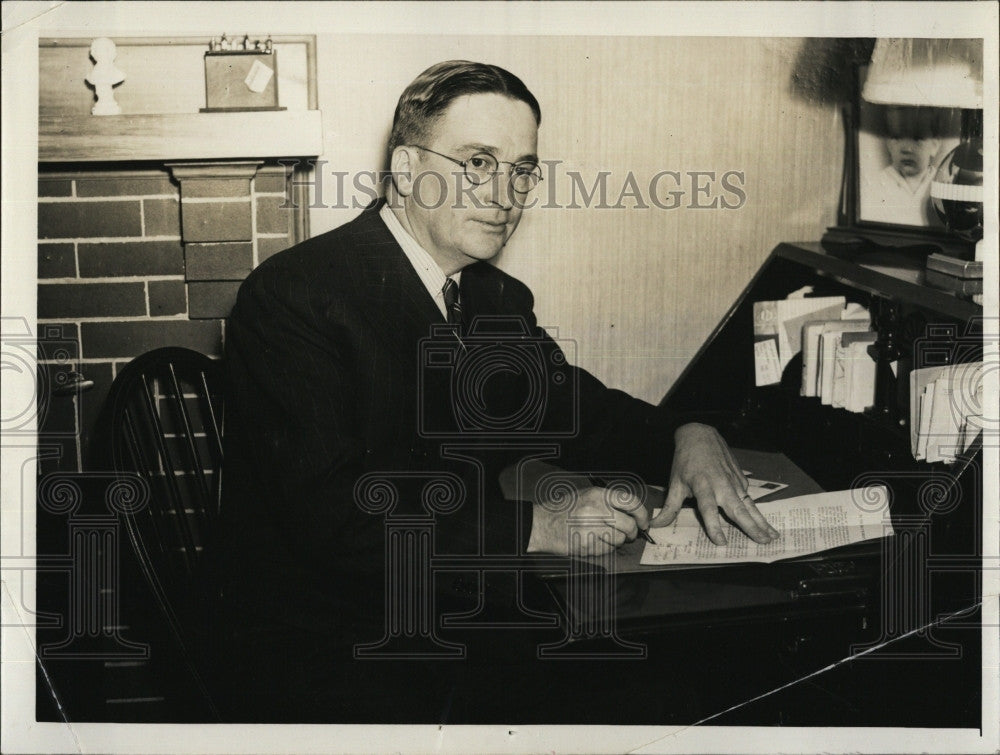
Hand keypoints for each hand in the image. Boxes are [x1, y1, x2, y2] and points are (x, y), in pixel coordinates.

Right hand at [528, 484, 649, 555]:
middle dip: (633, 533)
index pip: (630, 502)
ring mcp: (591, 527)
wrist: (541, 524)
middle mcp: (596, 509)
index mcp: (598, 494)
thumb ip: (609, 502)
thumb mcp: (586, 496)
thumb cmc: (564, 510)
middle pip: (629, 524)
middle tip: (629, 534)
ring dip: (617, 541)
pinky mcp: (587, 544)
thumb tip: (633, 513)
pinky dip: (605, 549)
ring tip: (604, 536)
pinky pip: (607, 550)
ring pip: (620, 539)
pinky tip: (593, 542)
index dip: (642, 514)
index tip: (644, 522)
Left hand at [650, 423, 779, 544]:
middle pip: (737, 508)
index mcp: (702, 486)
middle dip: (750, 526)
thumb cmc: (685, 461)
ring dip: (761, 520)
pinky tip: (764, 523)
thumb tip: (655, 526)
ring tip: (772, 535)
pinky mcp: (740, 478)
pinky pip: (748, 497)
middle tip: (762, 542)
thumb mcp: (674, 483)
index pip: (709, 509)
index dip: (714, 526)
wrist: (699, 435)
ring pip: (749, 504)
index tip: (721, 542)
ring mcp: (733, 481)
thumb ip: (669, 508)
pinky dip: (757, 511)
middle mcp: (721, 484)